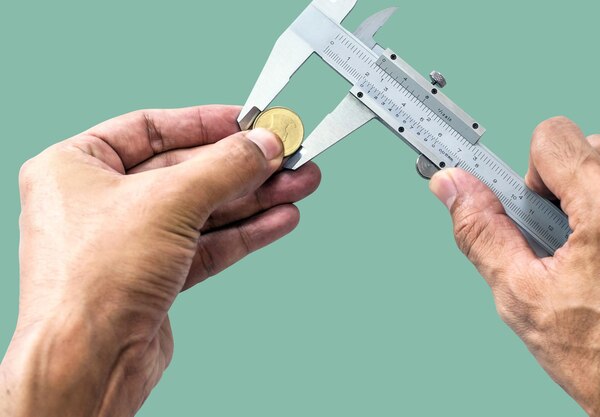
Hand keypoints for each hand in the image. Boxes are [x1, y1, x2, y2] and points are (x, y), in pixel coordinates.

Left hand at [0, 105, 320, 416]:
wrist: (88, 363)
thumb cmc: (91, 281)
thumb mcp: (168, 202)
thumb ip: (224, 168)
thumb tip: (263, 145)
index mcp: (76, 167)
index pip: (151, 128)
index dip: (205, 122)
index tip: (248, 121)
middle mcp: (100, 202)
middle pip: (187, 172)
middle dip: (243, 168)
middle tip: (287, 157)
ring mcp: (129, 242)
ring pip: (203, 210)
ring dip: (254, 200)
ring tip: (298, 184)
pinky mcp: (154, 277)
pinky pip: (206, 243)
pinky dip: (245, 232)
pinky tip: (279, 219)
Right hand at [429, 117, 599, 416]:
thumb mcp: (521, 295)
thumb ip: (481, 231)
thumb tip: (452, 187)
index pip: (554, 137)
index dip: (528, 172)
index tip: (519, 196)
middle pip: (587, 146)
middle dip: (559, 185)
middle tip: (556, 237)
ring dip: (589, 195)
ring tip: (583, 248)